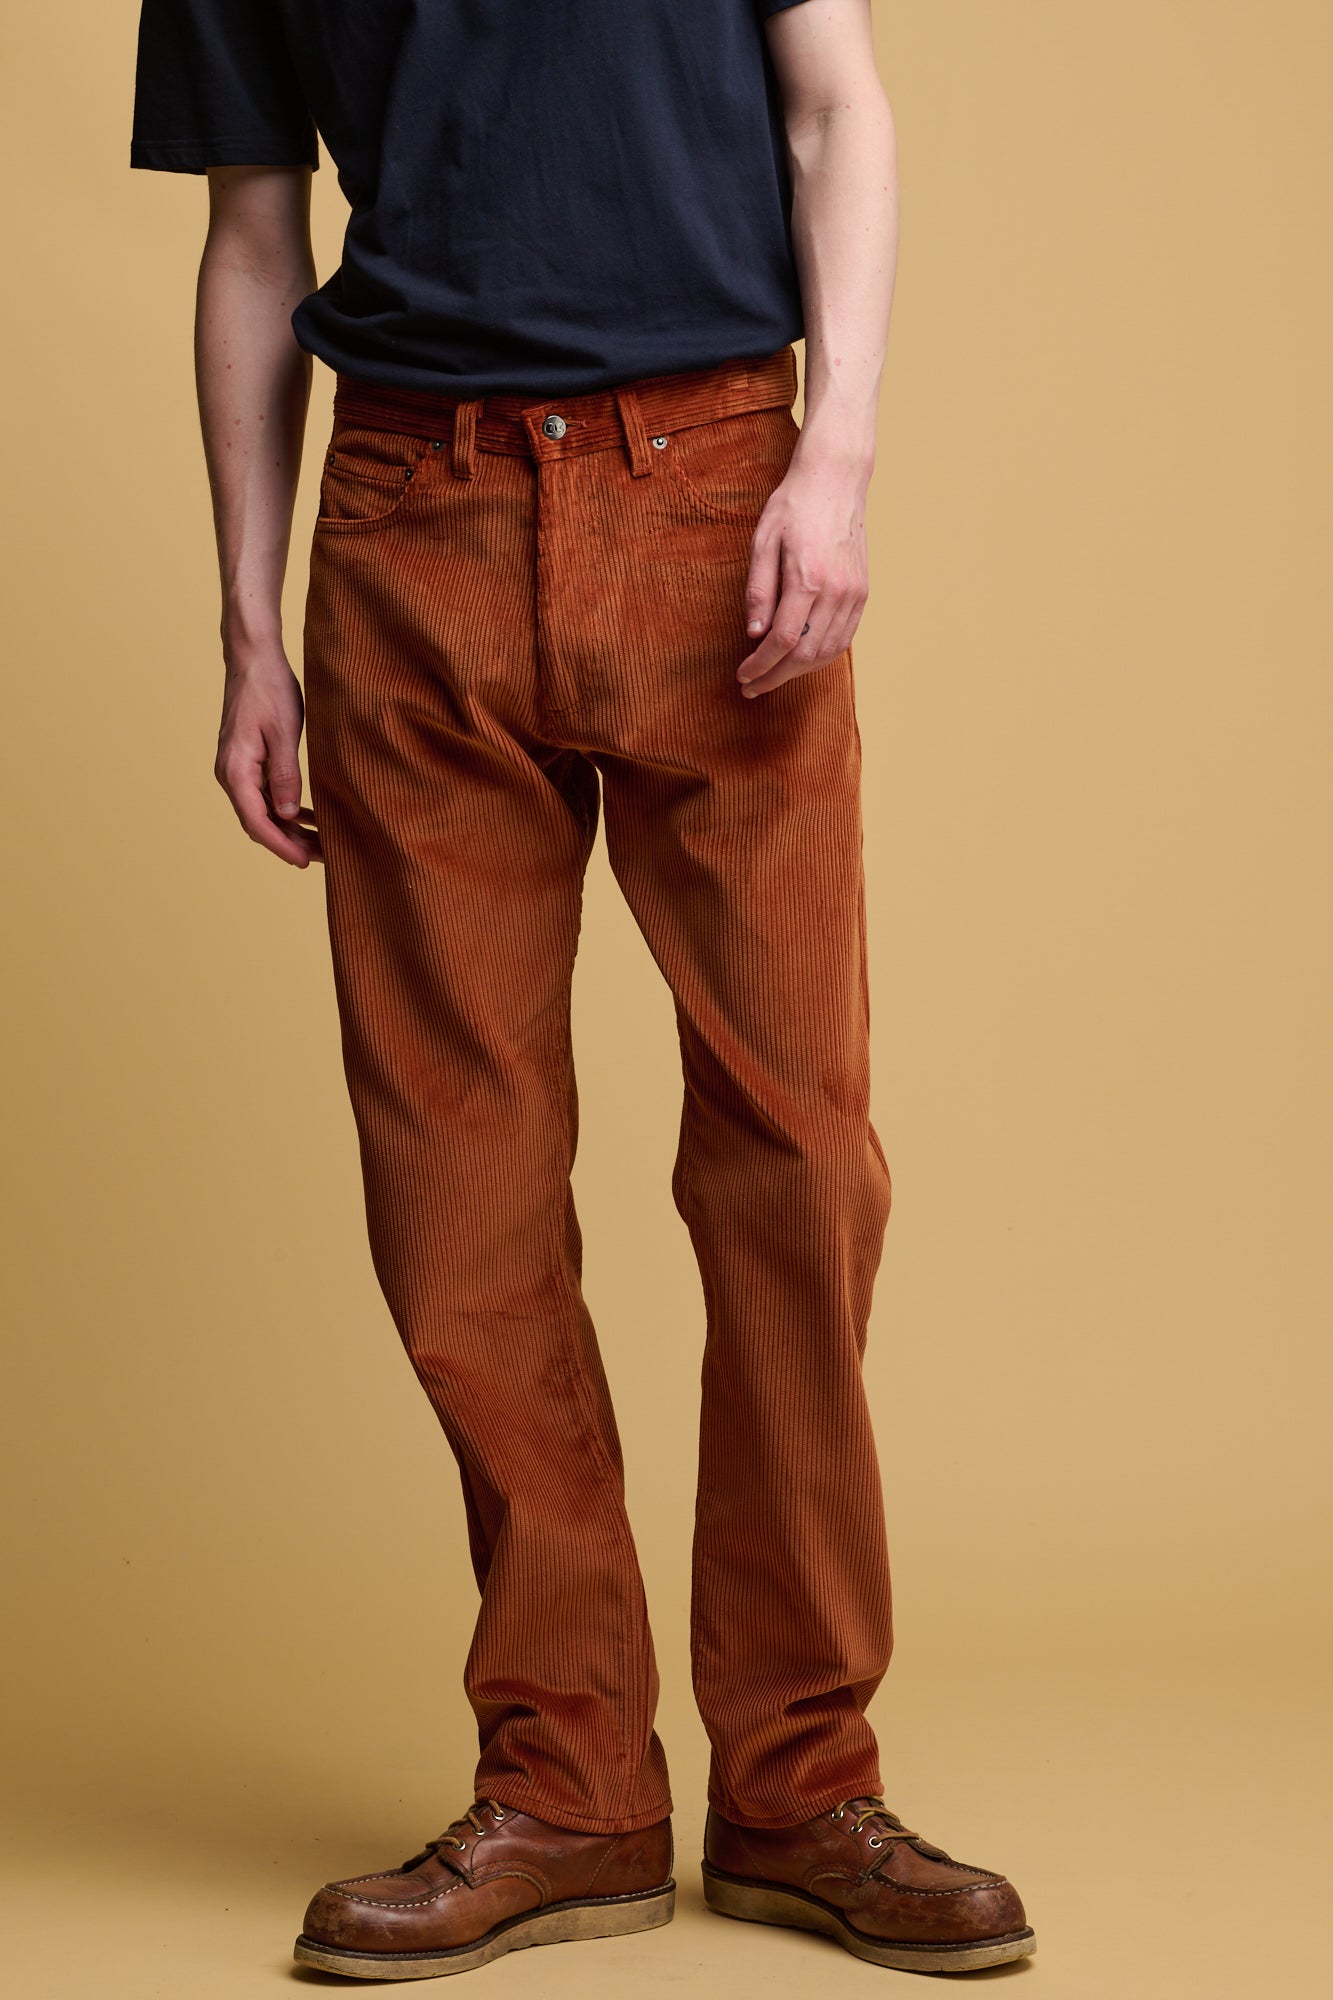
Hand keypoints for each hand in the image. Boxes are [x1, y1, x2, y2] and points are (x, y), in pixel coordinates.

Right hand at [214, 644, 321, 865]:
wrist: (253, 659)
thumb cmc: (269, 689)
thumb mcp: (284, 732)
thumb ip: (286, 774)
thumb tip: (288, 814)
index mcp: (235, 769)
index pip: (256, 821)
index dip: (281, 845)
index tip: (304, 862)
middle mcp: (230, 774)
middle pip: (258, 822)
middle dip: (289, 843)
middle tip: (322, 859)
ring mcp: (238, 770)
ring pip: (263, 812)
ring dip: (289, 829)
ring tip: (322, 844)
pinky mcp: (248, 763)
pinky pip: (266, 796)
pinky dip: (286, 810)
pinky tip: (310, 818)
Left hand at [737, 438, 871, 697]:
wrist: (835, 480)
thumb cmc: (793, 506)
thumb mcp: (763, 542)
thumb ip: (758, 590)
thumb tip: (754, 633)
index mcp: (808, 578)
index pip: (784, 640)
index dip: (761, 665)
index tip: (743, 675)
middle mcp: (836, 591)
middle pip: (807, 654)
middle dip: (776, 676)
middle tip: (752, 686)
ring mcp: (854, 594)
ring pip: (828, 652)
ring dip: (798, 671)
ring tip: (773, 676)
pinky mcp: (862, 593)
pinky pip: (843, 638)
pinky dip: (821, 656)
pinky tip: (800, 659)